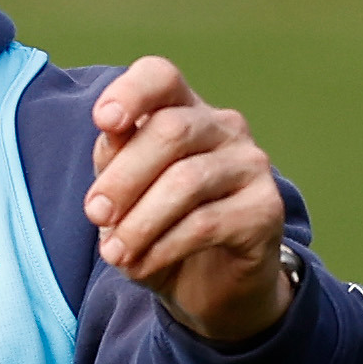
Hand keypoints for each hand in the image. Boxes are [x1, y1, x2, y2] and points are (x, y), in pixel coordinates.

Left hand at [87, 58, 294, 344]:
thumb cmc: (163, 229)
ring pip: (187, 181)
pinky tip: (142, 266)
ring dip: (140, 222)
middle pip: (170, 130)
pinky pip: (206, 223)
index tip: (103, 122)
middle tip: (95, 214)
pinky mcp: (267, 209)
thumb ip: (116, 163)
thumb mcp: (127, 197)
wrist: (214, 286)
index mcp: (184, 111)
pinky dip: (163, 247)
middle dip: (124, 177)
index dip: (131, 92)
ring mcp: (251, 165)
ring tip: (115, 253)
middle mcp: (224, 127)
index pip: (162, 77)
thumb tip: (109, 141)